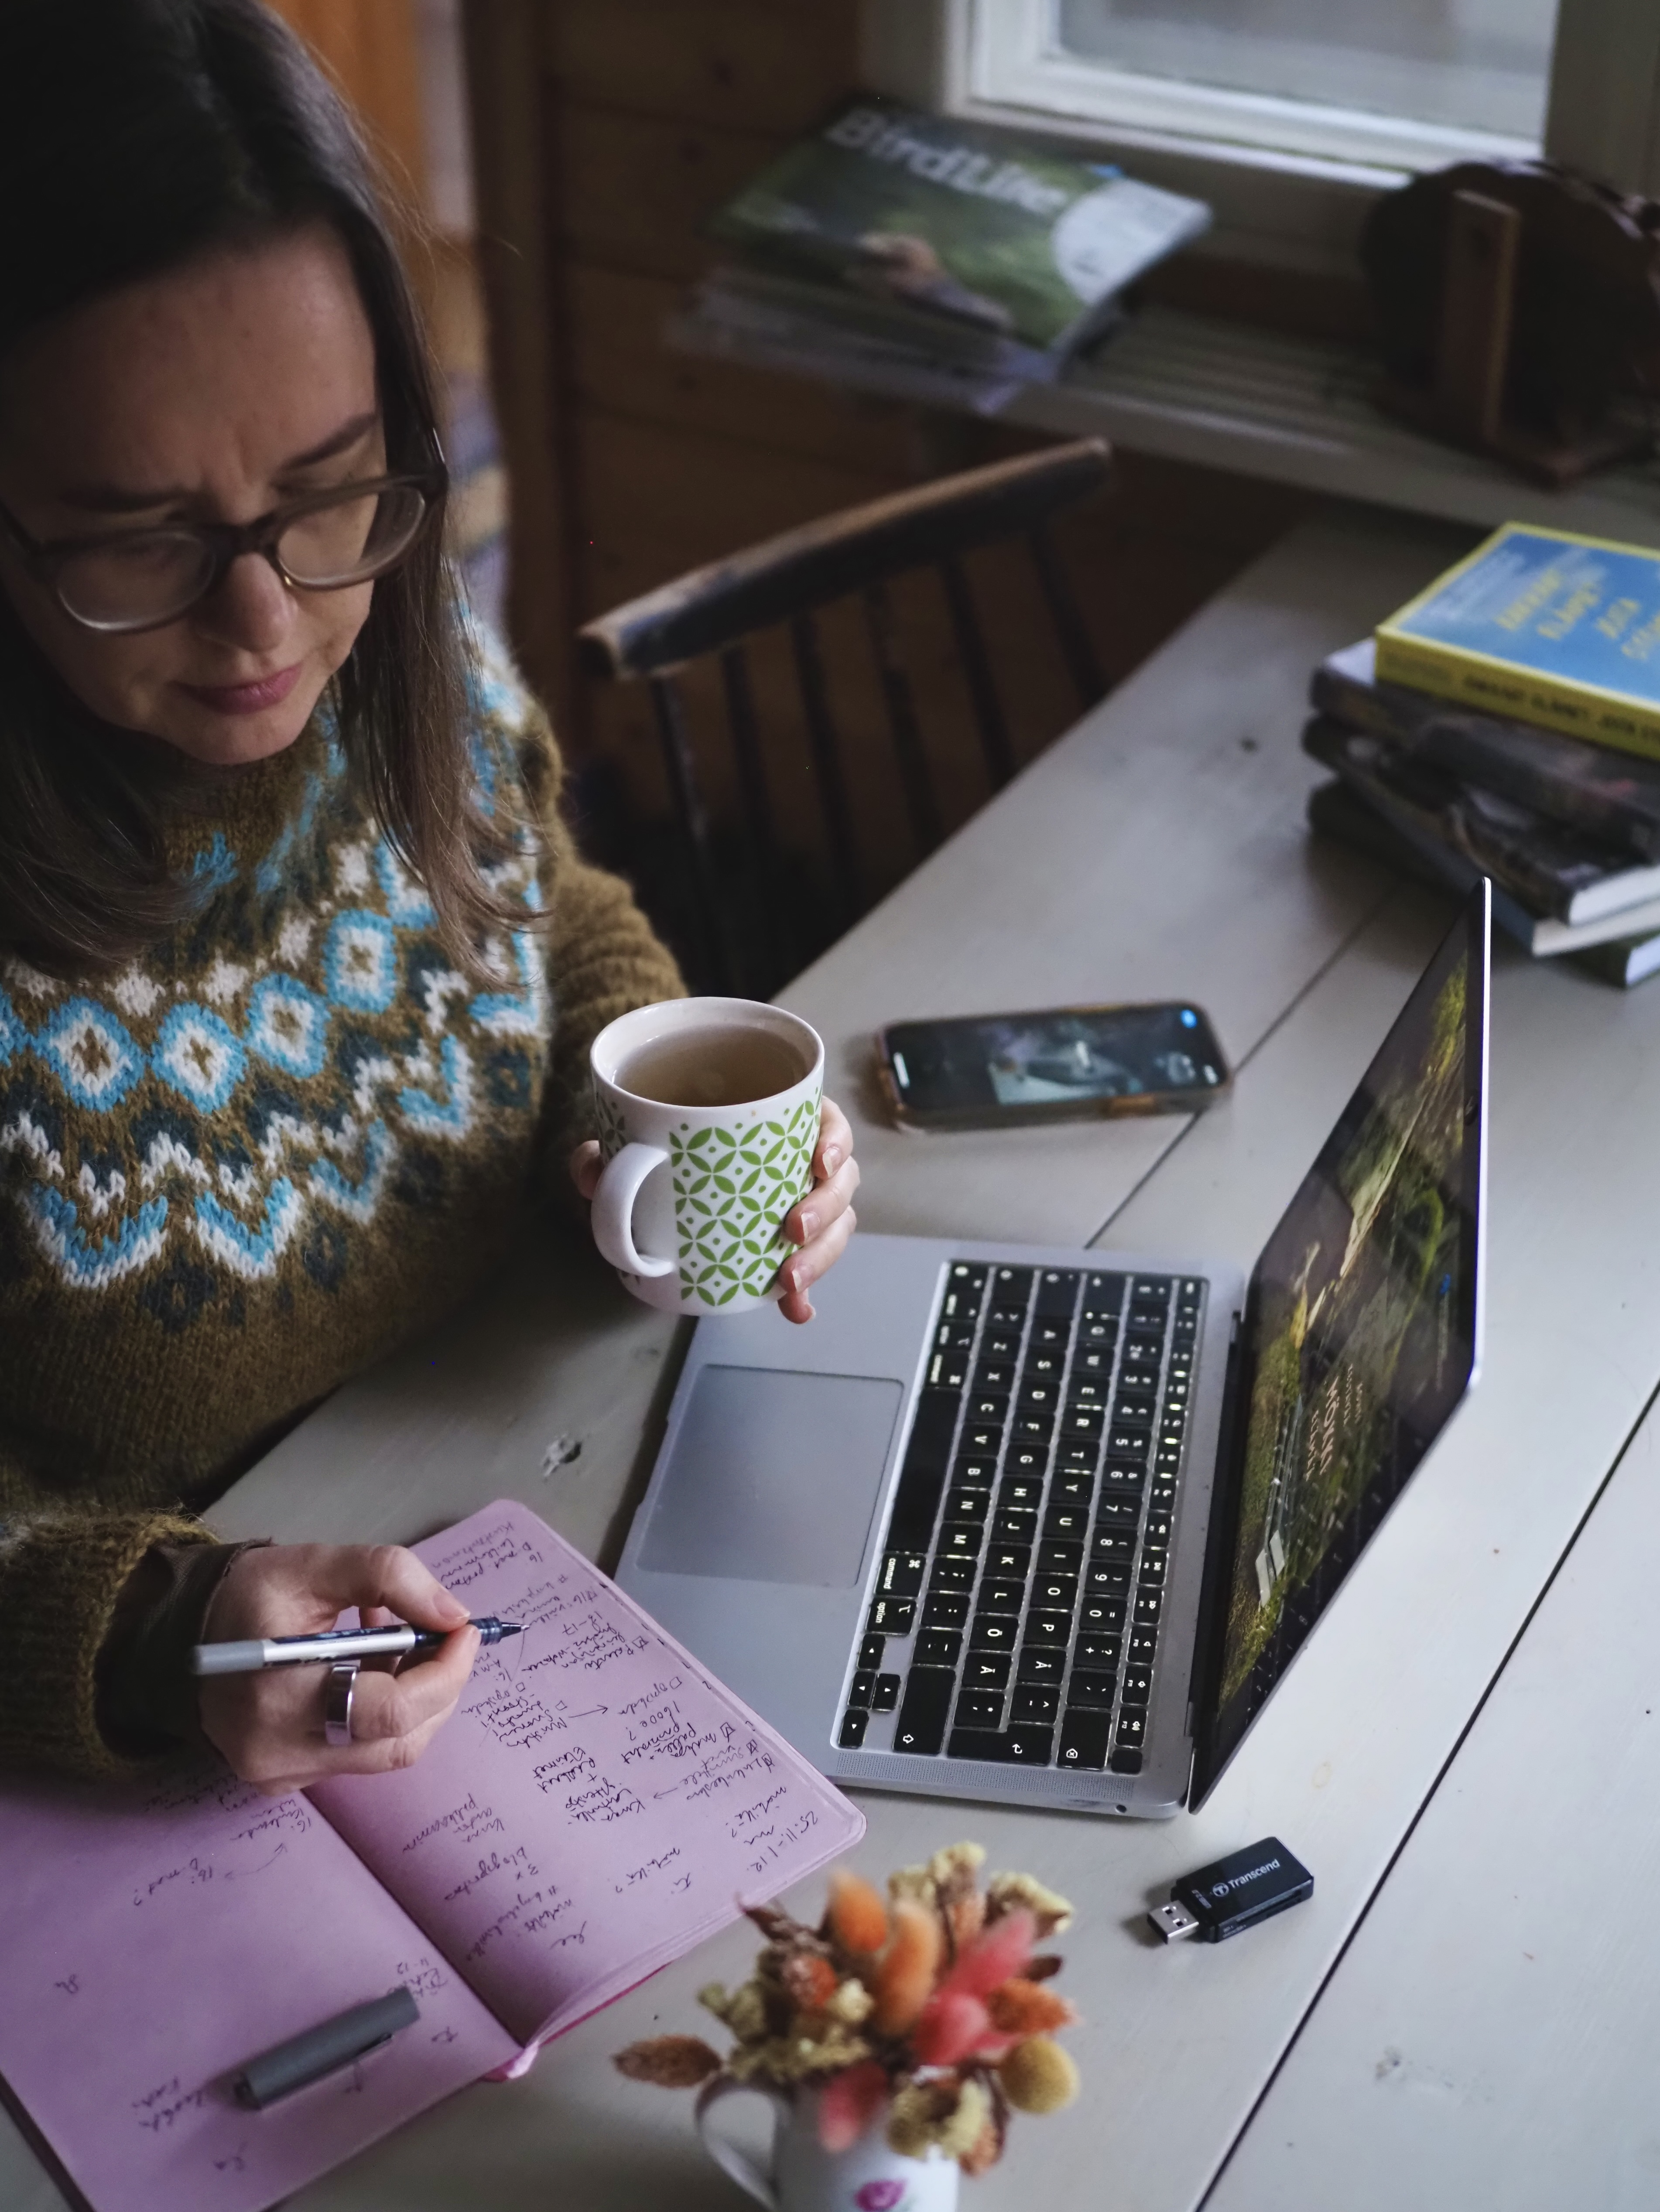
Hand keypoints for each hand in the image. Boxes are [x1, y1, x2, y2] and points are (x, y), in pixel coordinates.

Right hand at [197, 1544, 479, 1795]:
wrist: (182, 1636)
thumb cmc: (247, 1597)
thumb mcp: (313, 1564)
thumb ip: (388, 1576)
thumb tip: (452, 1614)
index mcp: (280, 1699)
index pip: (390, 1710)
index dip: (443, 1672)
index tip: (463, 1630)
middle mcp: (280, 1754)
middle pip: (399, 1740)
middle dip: (439, 1685)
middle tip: (443, 1635)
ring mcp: (283, 1775)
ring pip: (386, 1751)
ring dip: (415, 1697)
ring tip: (398, 1641)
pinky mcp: (286, 1780)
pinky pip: (359, 1753)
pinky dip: (384, 1712)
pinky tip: (370, 1667)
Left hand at [569, 1095, 859, 1323]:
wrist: (657, 1186)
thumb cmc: (663, 1149)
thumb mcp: (632, 1145)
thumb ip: (607, 1153)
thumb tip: (593, 1171)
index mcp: (782, 1123)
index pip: (827, 1121)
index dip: (834, 1140)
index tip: (818, 1160)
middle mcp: (802, 1161)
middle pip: (841, 1180)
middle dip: (825, 1208)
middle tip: (792, 1228)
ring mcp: (804, 1204)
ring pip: (838, 1225)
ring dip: (821, 1255)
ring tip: (789, 1280)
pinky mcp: (794, 1245)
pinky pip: (811, 1266)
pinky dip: (805, 1293)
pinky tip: (797, 1310)